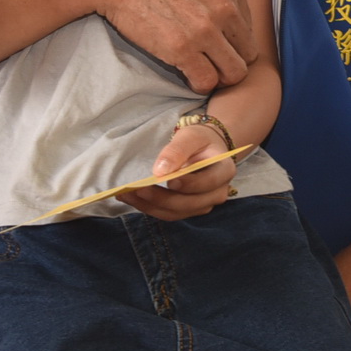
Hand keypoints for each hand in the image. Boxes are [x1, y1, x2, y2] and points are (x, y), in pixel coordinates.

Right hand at [79, 0, 254, 92]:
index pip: (250, 26)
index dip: (232, 37)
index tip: (215, 40)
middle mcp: (226, 7)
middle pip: (247, 52)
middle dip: (230, 58)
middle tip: (210, 59)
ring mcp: (205, 30)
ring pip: (234, 73)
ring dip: (219, 75)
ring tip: (201, 70)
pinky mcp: (182, 49)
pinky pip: (206, 81)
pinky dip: (199, 83)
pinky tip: (187, 75)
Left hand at [122, 122, 236, 220]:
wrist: (206, 149)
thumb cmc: (200, 140)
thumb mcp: (191, 136)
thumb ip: (177, 150)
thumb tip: (160, 171)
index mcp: (224, 171)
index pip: (208, 182)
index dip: (188, 184)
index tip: (166, 179)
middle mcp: (217, 193)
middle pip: (189, 203)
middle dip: (161, 198)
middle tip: (137, 189)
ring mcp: (203, 205)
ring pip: (175, 212)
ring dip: (149, 206)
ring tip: (126, 194)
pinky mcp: (188, 210)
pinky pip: (168, 213)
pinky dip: (148, 207)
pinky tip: (131, 198)